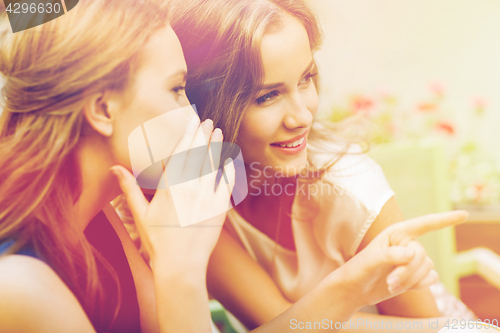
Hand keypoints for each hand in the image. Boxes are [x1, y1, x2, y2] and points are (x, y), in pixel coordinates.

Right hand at [110, 118, 235, 270]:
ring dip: (216, 147)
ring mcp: (207, 198)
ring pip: (213, 165)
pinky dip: (228, 170)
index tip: (192, 121)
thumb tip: (115, 168)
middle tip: (207, 120)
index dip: (188, 134)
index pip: (181, 153)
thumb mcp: (140, 214)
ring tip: (218, 132)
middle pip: (198, 155)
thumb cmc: (157, 242)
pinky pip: (226, 184)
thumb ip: (129, 188)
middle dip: (203, 135)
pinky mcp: (220, 209)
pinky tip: (229, 160)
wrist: (181, 266)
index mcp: (170, 188)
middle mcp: (190, 189)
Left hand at [337, 210, 467, 306]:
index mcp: (396, 233)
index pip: (424, 224)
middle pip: (423, 256)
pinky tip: (401, 286)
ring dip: (411, 280)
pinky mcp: (415, 275)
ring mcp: (412, 260)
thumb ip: (389, 255)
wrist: (355, 290)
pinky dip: (417, 286)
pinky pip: (430, 280)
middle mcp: (407, 244)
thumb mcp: (370, 261)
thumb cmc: (359, 270)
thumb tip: (412, 253)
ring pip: (428, 269)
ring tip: (390, 285)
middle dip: (409, 271)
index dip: (445, 219)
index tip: (464, 214)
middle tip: (390, 282)